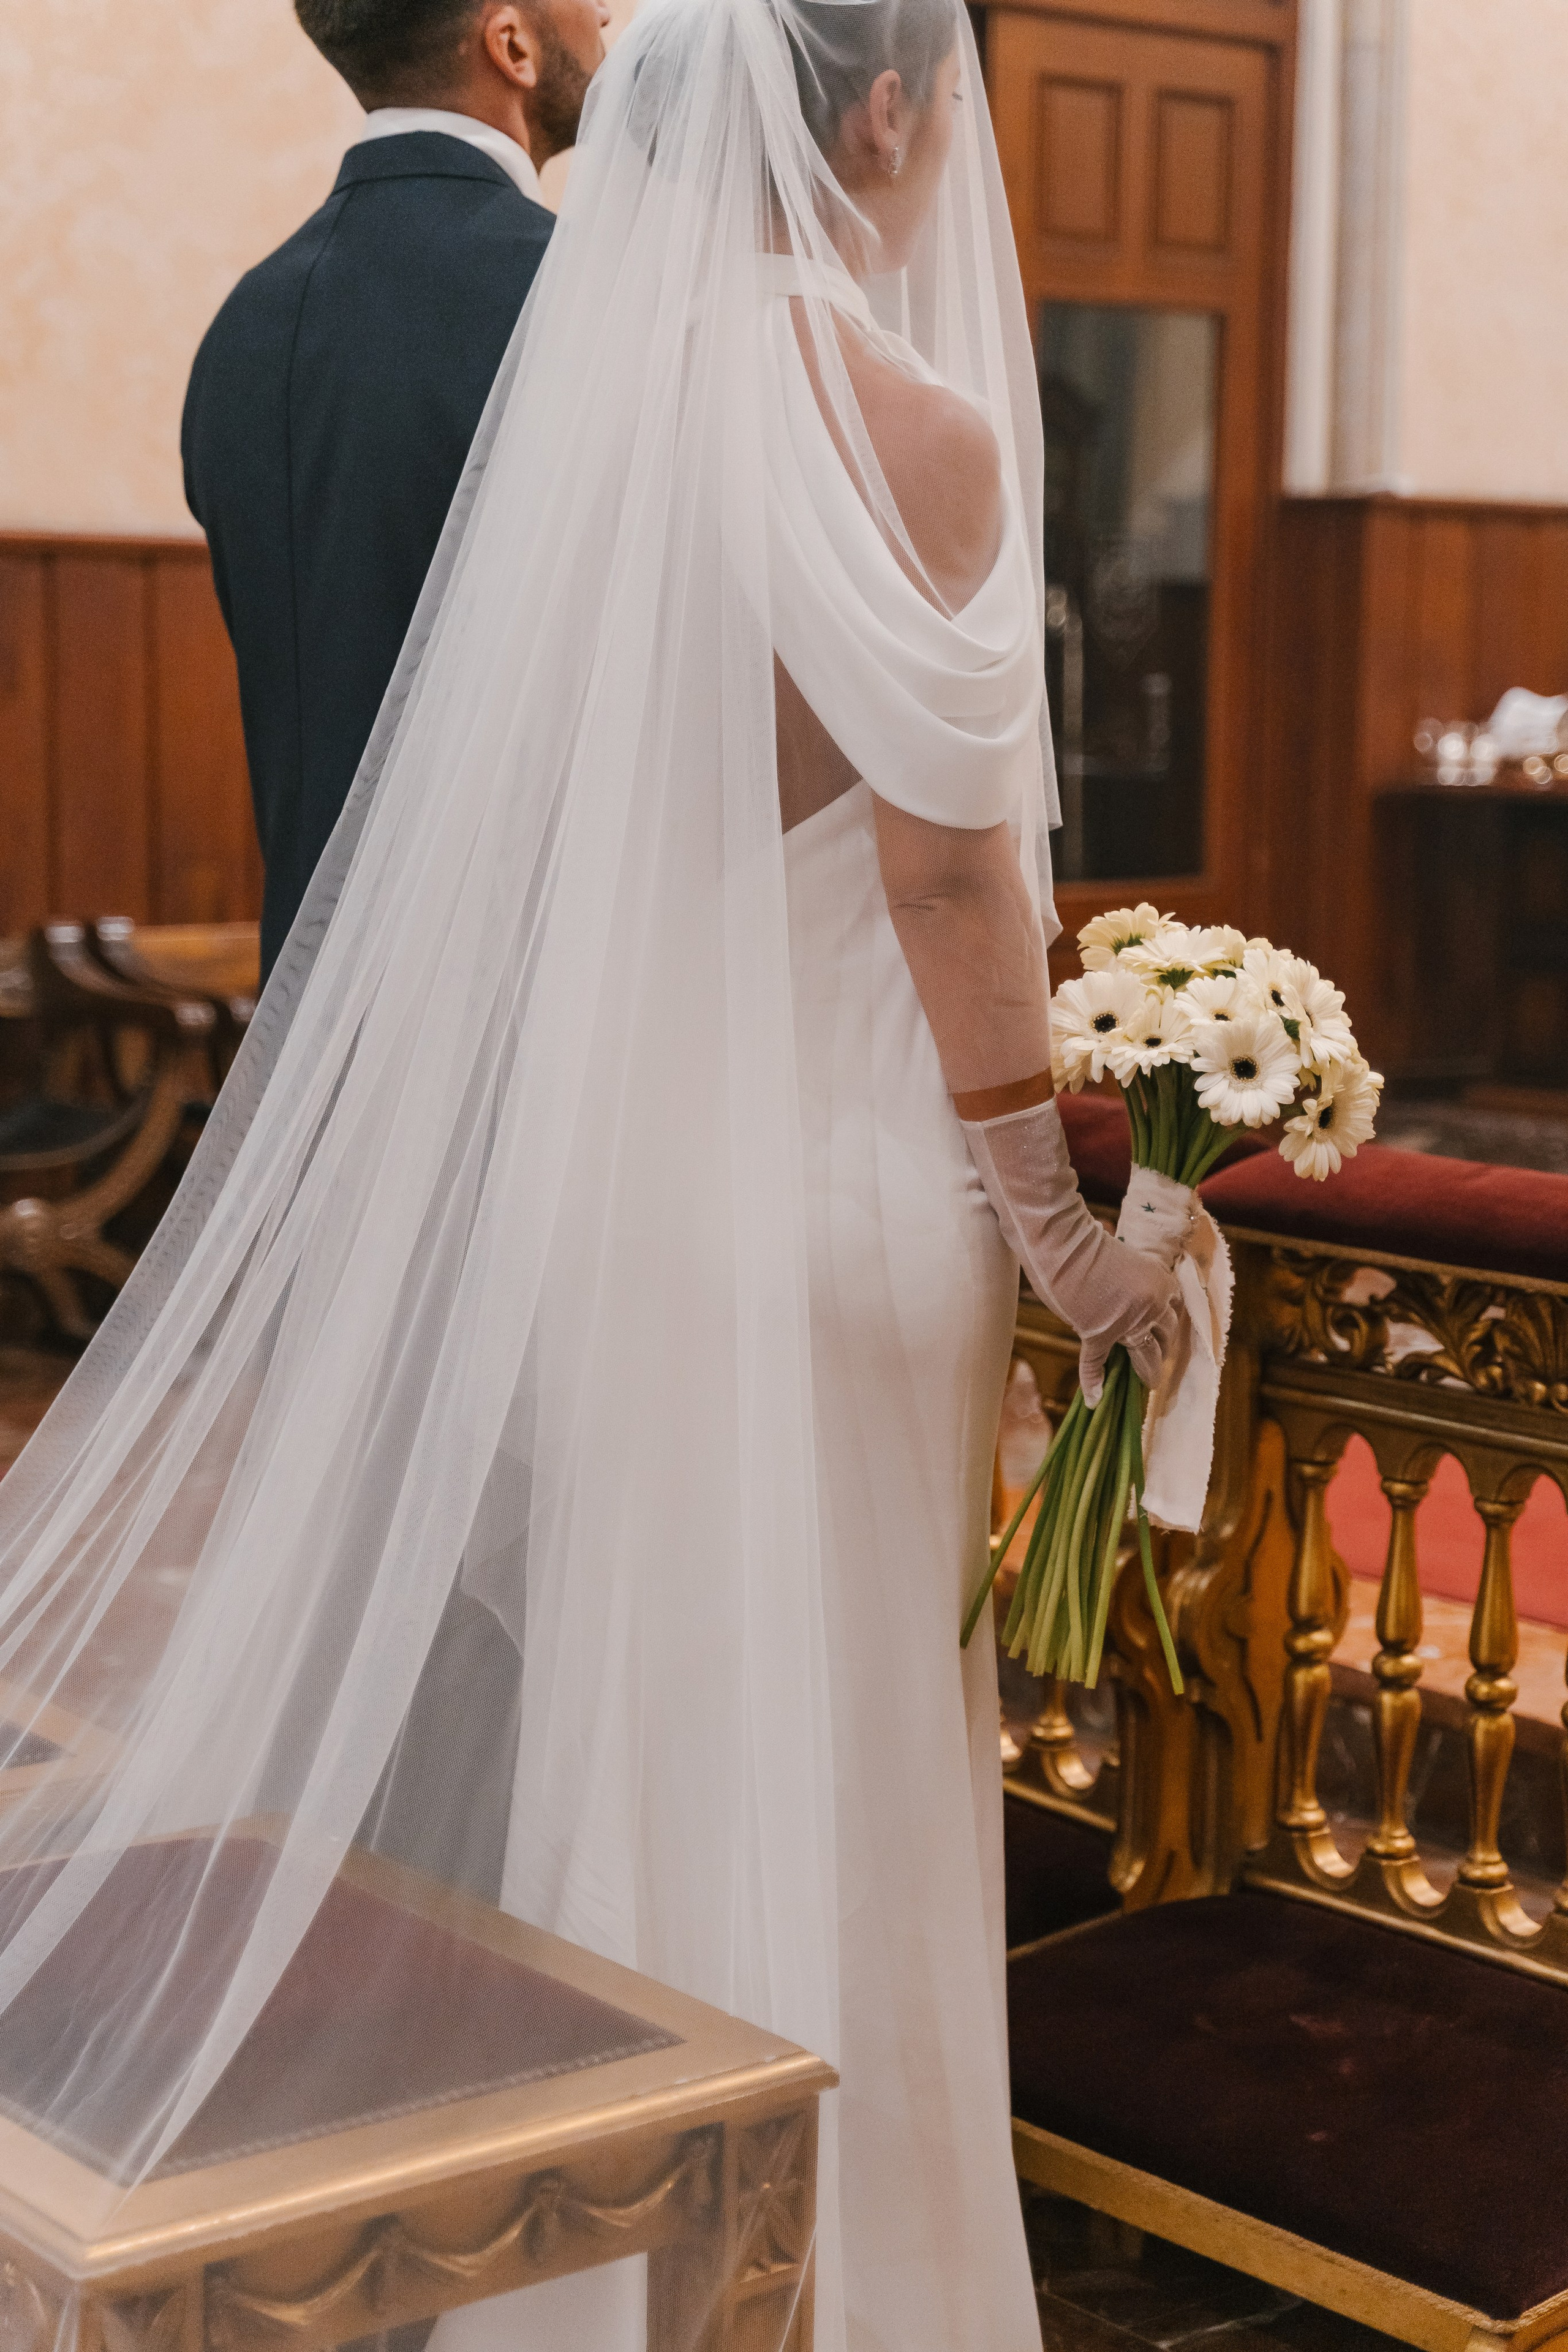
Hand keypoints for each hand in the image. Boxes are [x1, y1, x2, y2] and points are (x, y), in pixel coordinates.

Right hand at [959, 1096, 1184, 1403]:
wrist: (1062, 1242)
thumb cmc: (1084, 1237)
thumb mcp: (1116, 1248)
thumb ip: (1121, 1261)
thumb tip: (1109, 1243)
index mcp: (1160, 1281)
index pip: (1171, 1309)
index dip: (1166, 1319)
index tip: (1164, 1328)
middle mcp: (1150, 1305)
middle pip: (1163, 1334)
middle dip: (1162, 1348)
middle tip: (1160, 1361)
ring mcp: (1126, 1323)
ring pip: (1143, 1353)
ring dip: (1146, 1370)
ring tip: (1148, 1384)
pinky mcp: (1099, 1334)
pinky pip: (1097, 1364)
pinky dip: (1094, 1381)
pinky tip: (1095, 1399)